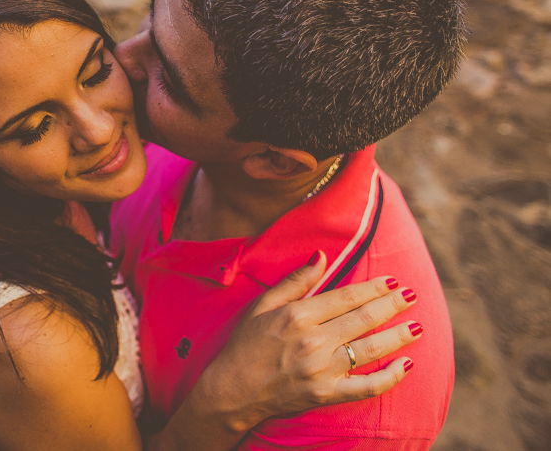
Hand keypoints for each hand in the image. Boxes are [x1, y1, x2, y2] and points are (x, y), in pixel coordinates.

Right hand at [197, 251, 420, 432]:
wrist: (233, 390)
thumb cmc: (245, 344)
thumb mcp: (263, 305)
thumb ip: (295, 281)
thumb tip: (321, 255)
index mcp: (298, 315)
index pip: (347, 297)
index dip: (374, 288)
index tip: (392, 281)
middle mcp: (313, 340)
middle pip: (365, 319)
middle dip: (393, 305)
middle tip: (413, 295)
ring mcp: (322, 369)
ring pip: (372, 349)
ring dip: (399, 336)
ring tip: (417, 326)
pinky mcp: (326, 394)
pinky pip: (367, 387)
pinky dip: (391, 378)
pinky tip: (406, 366)